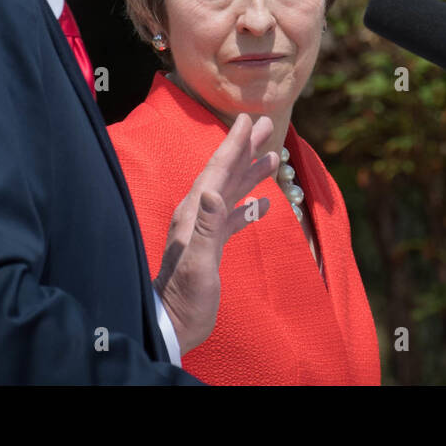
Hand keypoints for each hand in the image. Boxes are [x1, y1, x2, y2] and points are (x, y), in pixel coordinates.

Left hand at [153, 113, 277, 354]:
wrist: (172, 325)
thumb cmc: (185, 298)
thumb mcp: (198, 262)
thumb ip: (206, 227)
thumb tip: (212, 190)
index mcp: (194, 213)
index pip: (217, 170)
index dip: (234, 144)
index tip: (248, 119)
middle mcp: (198, 215)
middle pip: (226, 173)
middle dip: (246, 149)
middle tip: (268, 125)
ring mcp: (204, 230)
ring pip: (231, 192)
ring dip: (250, 172)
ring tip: (273, 156)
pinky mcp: (211, 246)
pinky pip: (234, 217)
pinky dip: (249, 207)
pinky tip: (264, 204)